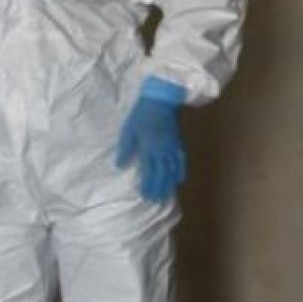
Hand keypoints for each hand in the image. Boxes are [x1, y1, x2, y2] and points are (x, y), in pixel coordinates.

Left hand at [116, 77, 187, 202]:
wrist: (160, 100)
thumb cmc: (141, 115)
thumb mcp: (128, 131)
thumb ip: (126, 150)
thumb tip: (120, 166)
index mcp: (149, 148)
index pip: (149, 172)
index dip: (147, 185)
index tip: (145, 196)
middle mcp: (163, 150)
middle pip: (162, 174)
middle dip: (159, 188)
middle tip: (156, 201)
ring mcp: (172, 147)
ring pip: (172, 170)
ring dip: (169, 184)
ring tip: (167, 195)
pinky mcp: (178, 142)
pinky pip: (181, 160)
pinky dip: (181, 171)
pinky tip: (180, 180)